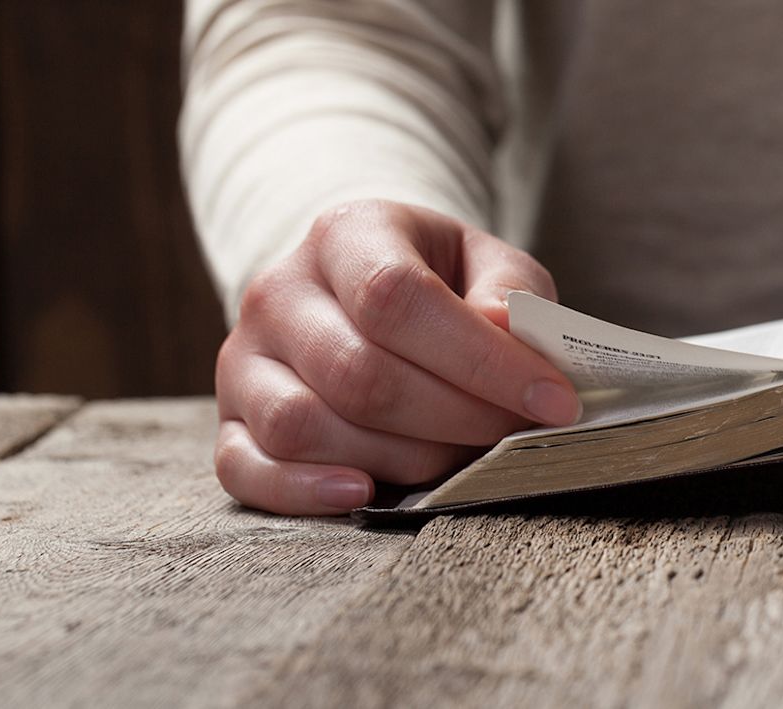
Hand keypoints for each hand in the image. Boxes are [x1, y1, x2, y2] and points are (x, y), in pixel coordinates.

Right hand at [214, 199, 578, 514]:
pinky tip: (364, 494)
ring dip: (398, 460)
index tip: (552, 400)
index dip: (481, 360)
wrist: (364, 287)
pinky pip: (244, 468)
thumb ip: (511, 292)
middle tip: (512, 437)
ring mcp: (243, 358)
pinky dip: (303, 492)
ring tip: (455, 458)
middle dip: (454, 419)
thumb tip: (505, 331)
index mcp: (345, 234)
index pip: (398, 298)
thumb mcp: (488, 263)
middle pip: (359, 374)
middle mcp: (278, 292)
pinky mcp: (230, 419)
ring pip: (303, 426)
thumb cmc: (441, 281)